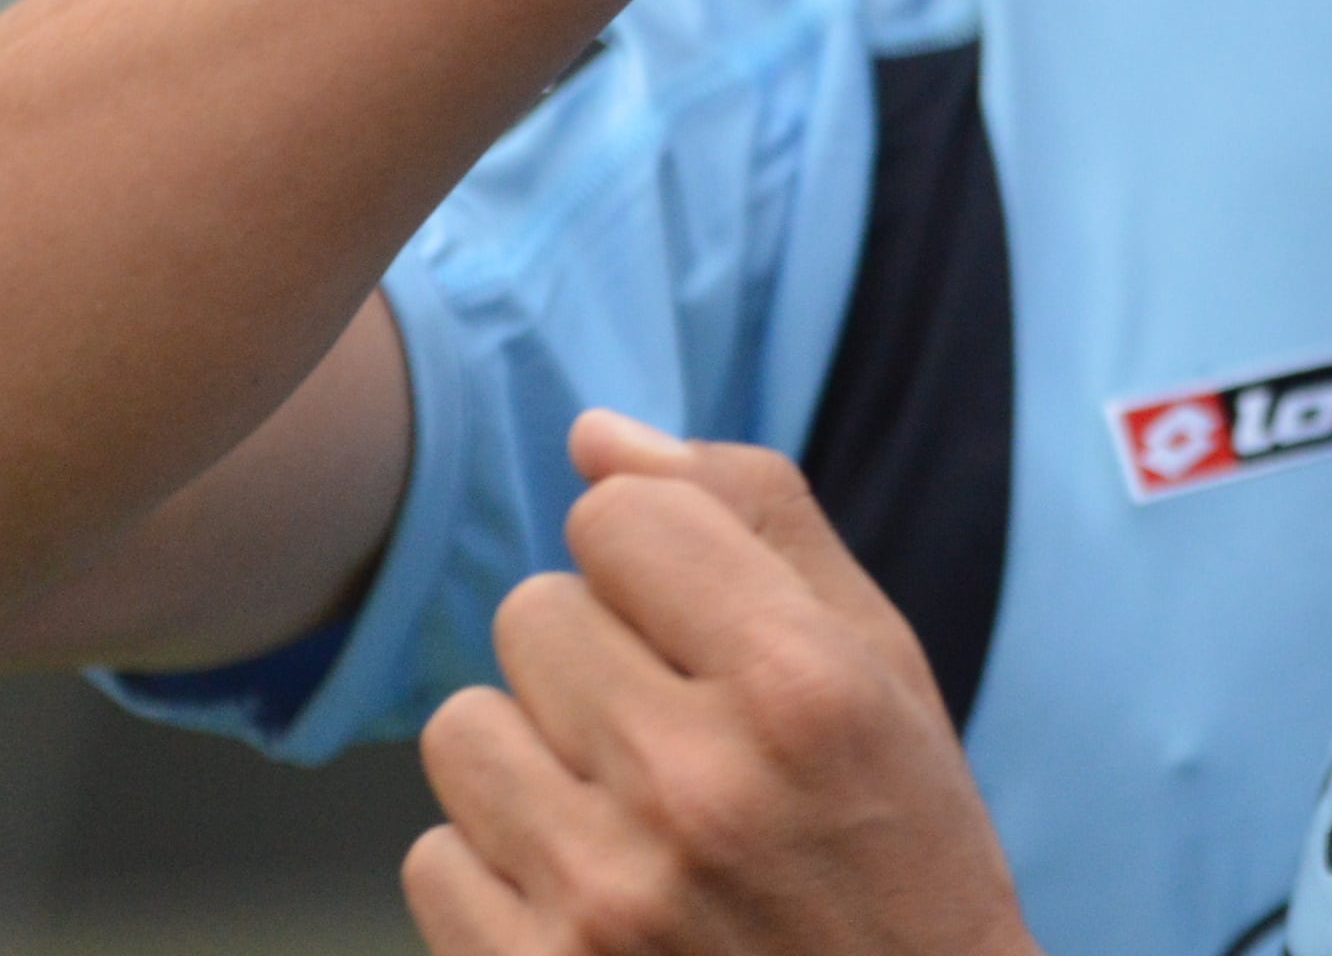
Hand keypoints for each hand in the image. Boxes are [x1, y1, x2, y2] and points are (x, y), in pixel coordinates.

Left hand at [407, 415, 1035, 955]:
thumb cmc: (900, 847)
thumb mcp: (882, 665)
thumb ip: (754, 521)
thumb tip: (594, 435)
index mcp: (800, 682)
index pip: (616, 519)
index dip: (653, 560)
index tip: (701, 624)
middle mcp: (695, 782)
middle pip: (530, 612)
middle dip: (594, 655)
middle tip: (675, 730)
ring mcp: (603, 897)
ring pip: (460, 728)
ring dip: (531, 756)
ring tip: (622, 809)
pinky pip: (431, 857)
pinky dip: (498, 871)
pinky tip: (590, 895)